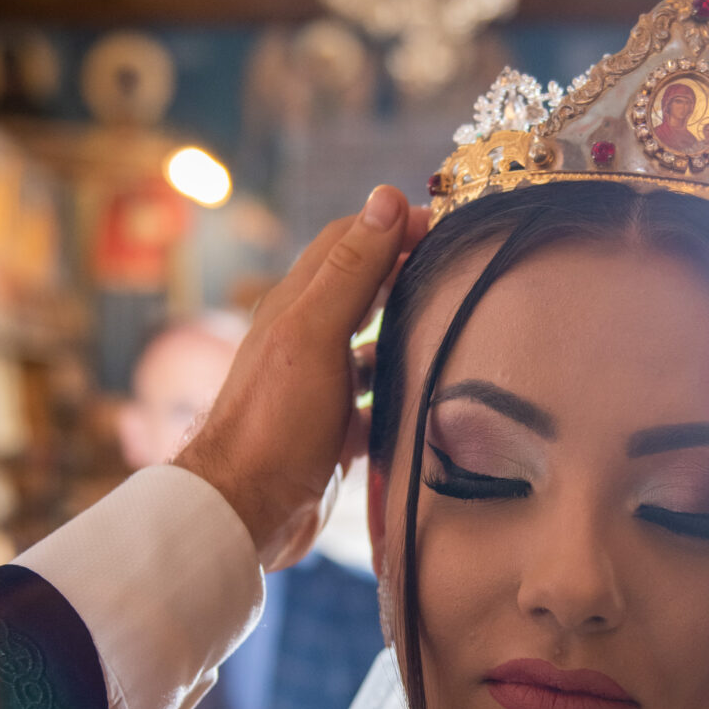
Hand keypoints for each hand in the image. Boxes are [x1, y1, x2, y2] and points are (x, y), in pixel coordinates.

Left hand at [175, 186, 427, 567]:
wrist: (247, 511)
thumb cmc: (276, 421)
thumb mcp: (315, 333)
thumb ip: (352, 269)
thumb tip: (386, 198)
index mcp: (296, 305)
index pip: (347, 241)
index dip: (392, 224)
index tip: (447, 225)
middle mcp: (305, 339)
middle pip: (362, 287)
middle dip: (406, 269)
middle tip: (461, 267)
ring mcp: (319, 386)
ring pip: (372, 343)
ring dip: (409, 329)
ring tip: (458, 325)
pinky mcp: (333, 431)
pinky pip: (376, 398)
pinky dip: (403, 388)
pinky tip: (434, 395)